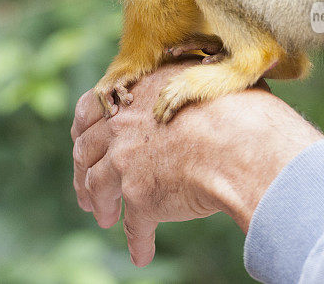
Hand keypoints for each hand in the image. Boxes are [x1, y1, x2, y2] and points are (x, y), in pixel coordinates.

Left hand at [71, 61, 323, 265]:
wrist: (241, 142)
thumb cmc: (239, 105)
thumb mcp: (210, 74)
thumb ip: (193, 78)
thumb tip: (208, 69)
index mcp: (134, 93)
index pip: (90, 107)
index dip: (84, 127)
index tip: (82, 138)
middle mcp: (121, 126)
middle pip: (85, 151)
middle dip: (83, 172)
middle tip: (86, 189)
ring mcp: (125, 162)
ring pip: (97, 188)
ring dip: (100, 205)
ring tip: (106, 219)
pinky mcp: (139, 197)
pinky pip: (134, 226)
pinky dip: (137, 241)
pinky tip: (141, 254)